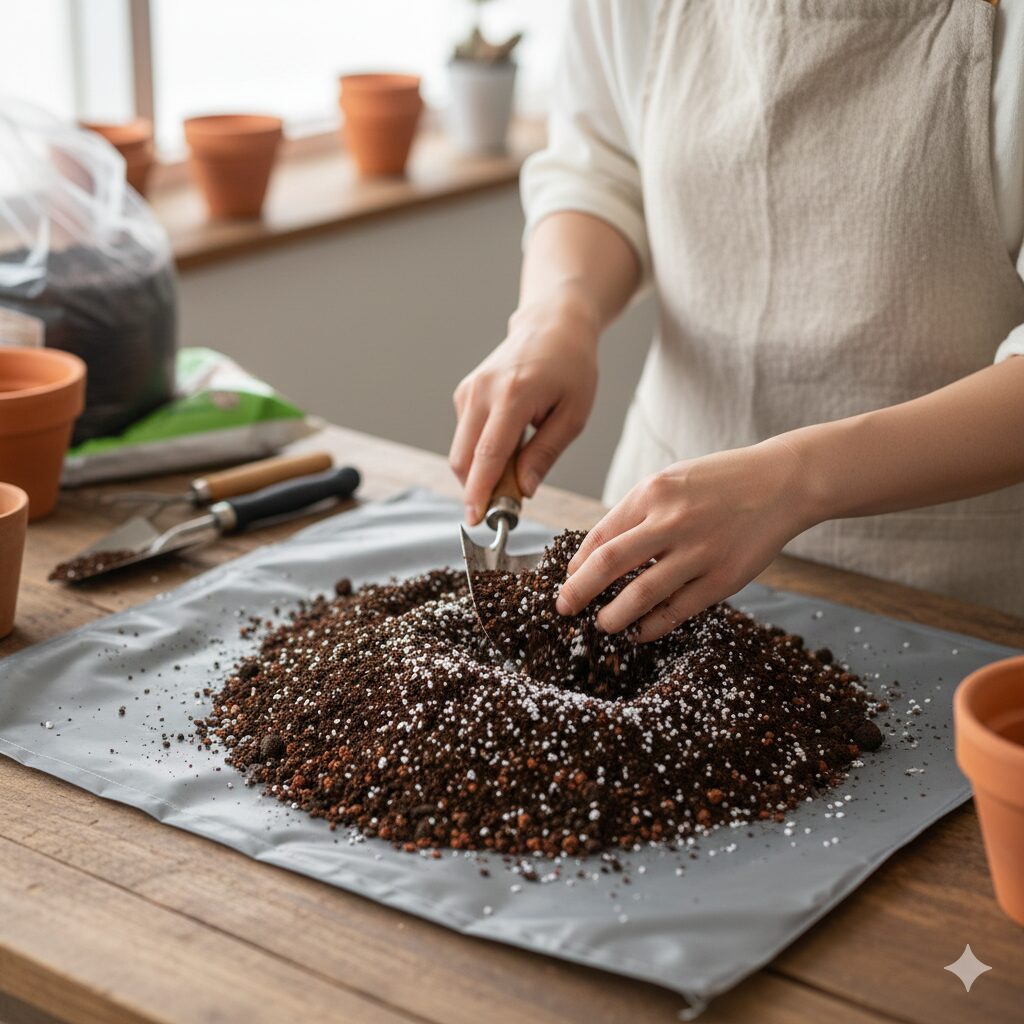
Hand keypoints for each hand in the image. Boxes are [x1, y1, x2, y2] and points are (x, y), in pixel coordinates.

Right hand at [450, 293, 598, 523]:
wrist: (551, 326)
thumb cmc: (571, 368)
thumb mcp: (574, 414)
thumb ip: (546, 453)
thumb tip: (522, 489)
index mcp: (513, 395)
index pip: (488, 454)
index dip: (480, 491)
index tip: (476, 519)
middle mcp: (482, 391)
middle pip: (464, 458)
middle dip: (478, 489)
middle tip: (506, 507)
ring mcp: (469, 391)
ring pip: (461, 451)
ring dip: (481, 472)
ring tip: (517, 470)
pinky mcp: (464, 393)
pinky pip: (466, 437)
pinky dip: (482, 453)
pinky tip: (510, 444)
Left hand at [555, 439, 814, 640]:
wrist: (781, 482)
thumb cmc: (719, 483)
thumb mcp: (671, 481)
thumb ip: (637, 513)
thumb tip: (598, 554)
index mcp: (653, 493)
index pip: (600, 535)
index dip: (577, 564)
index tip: (568, 580)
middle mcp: (672, 521)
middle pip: (608, 565)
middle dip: (578, 592)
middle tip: (564, 608)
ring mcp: (698, 552)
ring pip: (639, 595)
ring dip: (613, 616)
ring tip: (603, 625)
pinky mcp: (722, 579)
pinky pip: (676, 611)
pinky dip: (651, 626)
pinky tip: (639, 632)